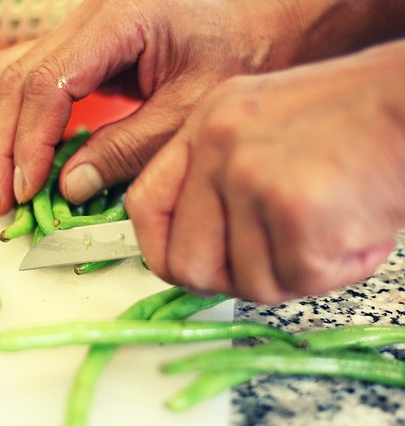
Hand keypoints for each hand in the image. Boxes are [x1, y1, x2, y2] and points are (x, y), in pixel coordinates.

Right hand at [0, 0, 300, 215]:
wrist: (263, 15)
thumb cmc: (241, 49)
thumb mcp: (189, 108)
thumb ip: (127, 148)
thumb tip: (70, 187)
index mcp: (116, 20)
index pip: (47, 83)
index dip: (29, 142)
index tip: (27, 190)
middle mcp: (87, 17)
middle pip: (14, 77)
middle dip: (1, 144)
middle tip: (1, 200)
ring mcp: (82, 30)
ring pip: (11, 74)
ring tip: (0, 184)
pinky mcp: (86, 48)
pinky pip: (32, 78)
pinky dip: (18, 119)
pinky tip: (20, 153)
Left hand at [125, 40, 404, 303]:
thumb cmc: (353, 121)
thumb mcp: (262, 127)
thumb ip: (217, 180)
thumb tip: (193, 247)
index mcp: (205, 127)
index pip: (144, 205)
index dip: (159, 251)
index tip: (184, 267)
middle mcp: (217, 147)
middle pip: (186, 264)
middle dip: (232, 280)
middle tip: (276, 261)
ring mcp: (249, 175)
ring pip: (247, 283)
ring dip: (294, 274)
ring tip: (329, 229)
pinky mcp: (291, 207)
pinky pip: (298, 281)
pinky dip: (336, 271)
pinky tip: (355, 231)